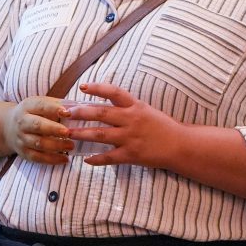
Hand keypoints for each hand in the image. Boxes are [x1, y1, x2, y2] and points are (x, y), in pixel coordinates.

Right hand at [3, 97, 72, 163]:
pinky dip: (52, 159)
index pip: (40, 105)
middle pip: (37, 125)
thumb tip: (81, 108)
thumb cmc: (34, 114)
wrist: (9, 127)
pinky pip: (37, 158)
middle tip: (69, 133)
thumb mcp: (41, 104)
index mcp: (28, 107)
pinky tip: (65, 159)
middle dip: (54, 129)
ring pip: (38, 143)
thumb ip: (58, 105)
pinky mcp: (24, 152)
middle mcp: (22, 122)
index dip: (53, 108)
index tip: (67, 112)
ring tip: (71, 145)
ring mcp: (22, 138)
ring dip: (56, 146)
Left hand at [63, 83, 182, 167]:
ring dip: (81, 134)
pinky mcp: (131, 154)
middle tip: (64, 112)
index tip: (81, 87)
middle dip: (80, 112)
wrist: (181, 145)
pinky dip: (96, 159)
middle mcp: (131, 119)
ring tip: (66, 134)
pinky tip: (86, 159)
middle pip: (101, 113)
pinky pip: (110, 157)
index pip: (113, 92)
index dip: (97, 88)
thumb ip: (125, 107)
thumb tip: (100, 102)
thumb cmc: (162, 126)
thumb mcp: (145, 110)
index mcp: (135, 106)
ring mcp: (130, 138)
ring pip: (100, 135)